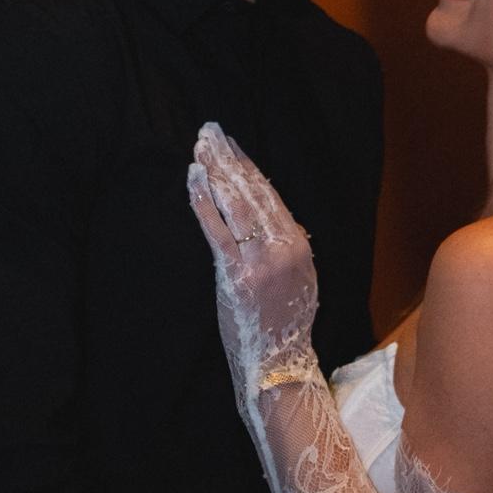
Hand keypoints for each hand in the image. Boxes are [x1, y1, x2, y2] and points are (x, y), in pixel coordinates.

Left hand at [187, 123, 319, 396]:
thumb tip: (273, 219)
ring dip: (214, 169)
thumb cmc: (285, 321)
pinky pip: (215, 228)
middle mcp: (282, 246)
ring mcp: (258, 259)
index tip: (232, 144)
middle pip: (251, 190)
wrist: (278, 361)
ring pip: (234, 203)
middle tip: (210, 130)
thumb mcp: (300, 278)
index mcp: (298, 244)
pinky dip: (203, 199)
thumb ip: (287, 246)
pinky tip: (193, 177)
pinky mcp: (234, 273)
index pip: (269, 194)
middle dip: (228, 157)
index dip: (248, 165)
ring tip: (200, 145)